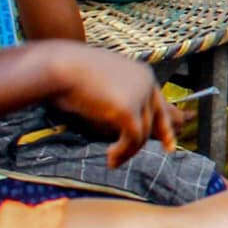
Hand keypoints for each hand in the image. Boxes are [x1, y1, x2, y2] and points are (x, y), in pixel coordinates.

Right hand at [37, 44, 178, 166]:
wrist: (58, 67)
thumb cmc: (69, 73)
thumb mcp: (100, 83)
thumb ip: (116, 97)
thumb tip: (120, 117)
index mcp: (142, 73)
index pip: (158, 103)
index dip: (164, 126)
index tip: (169, 145)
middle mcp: (146, 81)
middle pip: (153, 119)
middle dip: (150, 141)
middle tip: (141, 158)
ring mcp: (139, 94)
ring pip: (143, 133)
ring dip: (128, 151)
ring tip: (112, 160)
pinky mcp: (128, 109)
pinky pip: (133, 139)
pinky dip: (123, 152)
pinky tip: (111, 158)